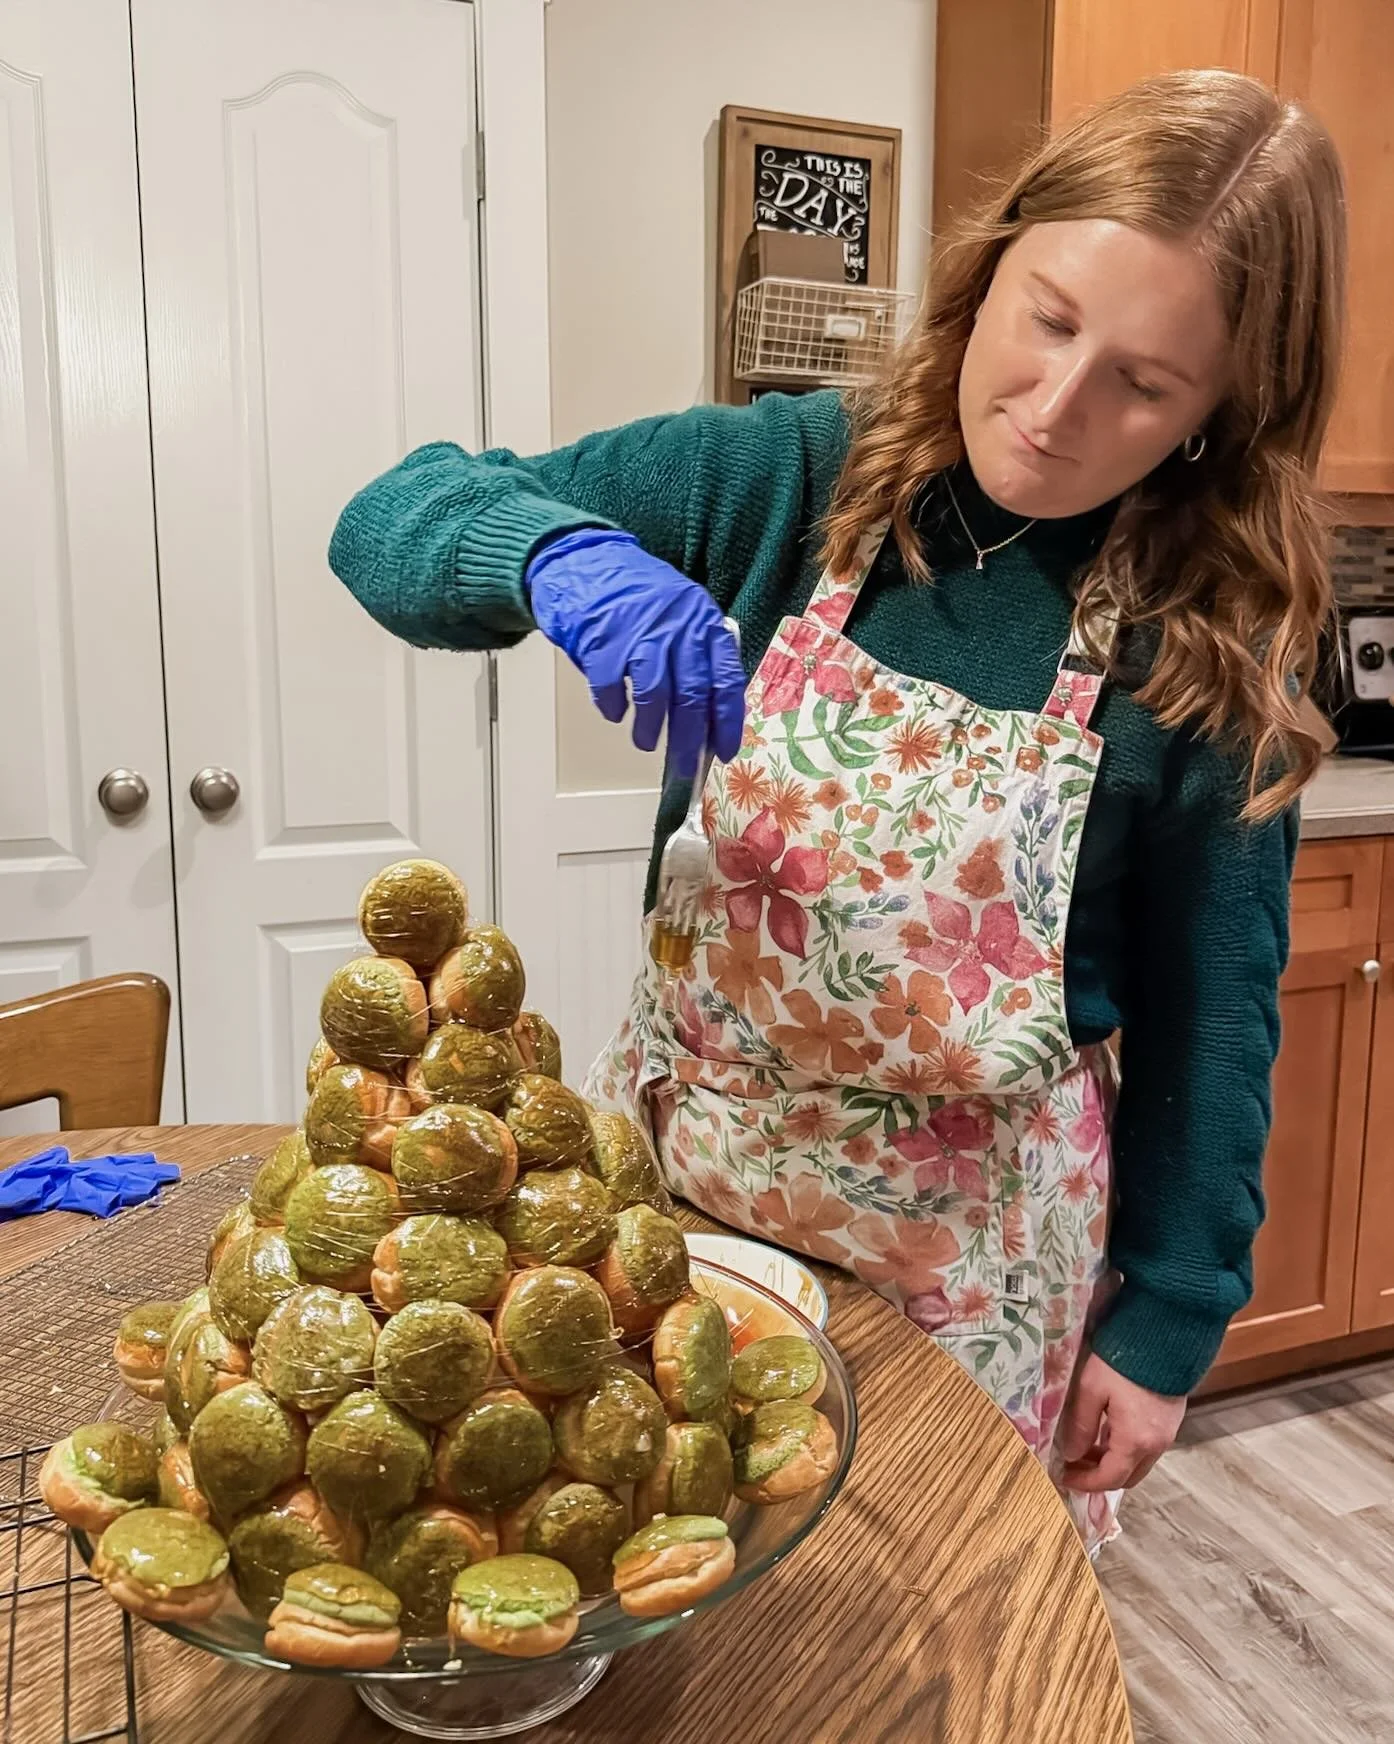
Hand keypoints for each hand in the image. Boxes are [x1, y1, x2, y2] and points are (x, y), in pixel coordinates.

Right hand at [526, 528, 745, 778]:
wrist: (588, 562)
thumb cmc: (639, 596)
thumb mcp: (683, 613)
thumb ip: (698, 655)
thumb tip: (707, 717)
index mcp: (704, 622)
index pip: (726, 680)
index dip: (727, 722)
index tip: (724, 751)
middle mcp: (678, 627)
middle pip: (693, 694)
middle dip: (690, 739)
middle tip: (686, 766)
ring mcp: (641, 632)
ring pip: (657, 695)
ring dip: (652, 729)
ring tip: (647, 743)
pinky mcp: (604, 640)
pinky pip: (614, 686)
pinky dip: (614, 707)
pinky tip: (615, 712)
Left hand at [1057, 1352, 1186, 1491]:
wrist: (1164, 1337)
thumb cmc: (1123, 1362)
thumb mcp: (1091, 1390)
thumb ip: (1080, 1426)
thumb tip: (1072, 1454)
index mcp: (1136, 1441)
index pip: (1110, 1479)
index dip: (1085, 1482)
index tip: (1064, 1476)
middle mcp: (1156, 1445)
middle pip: (1127, 1477)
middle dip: (1099, 1476)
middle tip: (1074, 1463)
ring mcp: (1167, 1434)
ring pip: (1138, 1463)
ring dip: (1112, 1461)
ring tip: (1086, 1445)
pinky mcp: (1171, 1421)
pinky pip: (1146, 1447)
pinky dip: (1125, 1448)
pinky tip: (1107, 1430)